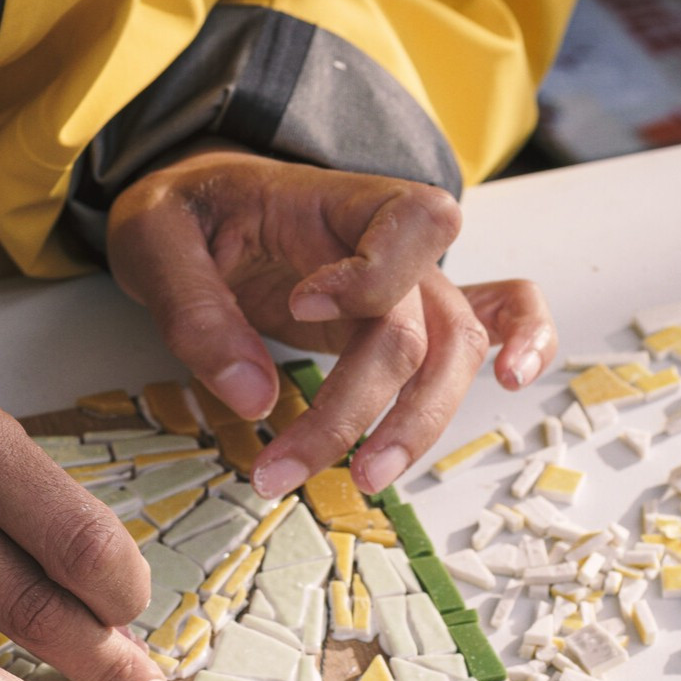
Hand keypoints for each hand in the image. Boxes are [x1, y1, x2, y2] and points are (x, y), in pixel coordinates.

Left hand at [106, 146, 555, 496]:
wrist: (201, 203)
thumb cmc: (185, 211)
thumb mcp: (153, 239)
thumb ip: (193, 310)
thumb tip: (252, 398)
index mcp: (332, 199)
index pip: (405, 223)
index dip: (370, 276)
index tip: (296, 309)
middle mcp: (387, 241)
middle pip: (416, 326)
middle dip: (357, 406)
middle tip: (282, 470)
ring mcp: (407, 280)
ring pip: (454, 349)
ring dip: (418, 423)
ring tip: (361, 480)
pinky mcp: (409, 312)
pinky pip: (499, 311)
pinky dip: (527, 340)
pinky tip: (513, 381)